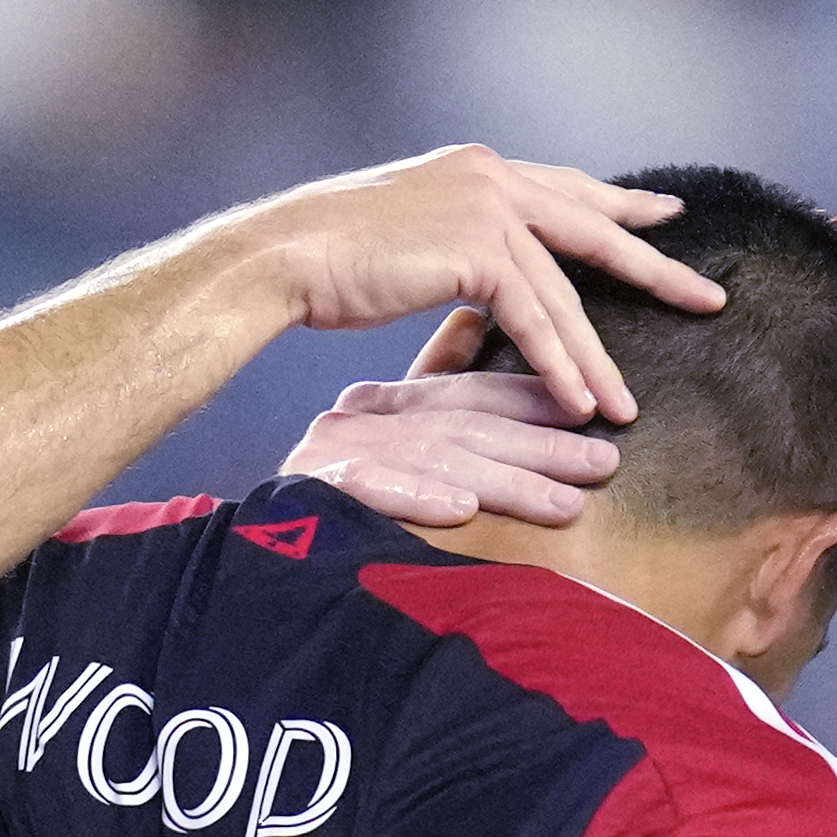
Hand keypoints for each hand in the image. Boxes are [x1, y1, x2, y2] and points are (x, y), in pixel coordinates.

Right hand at [240, 149, 723, 427]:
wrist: (282, 255)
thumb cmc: (328, 257)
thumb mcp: (411, 236)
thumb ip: (459, 241)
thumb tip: (484, 274)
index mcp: (479, 168)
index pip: (566, 188)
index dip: (618, 205)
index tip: (664, 215)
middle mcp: (492, 176)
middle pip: (592, 228)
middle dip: (653, 267)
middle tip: (706, 295)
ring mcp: (487, 207)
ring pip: (564, 290)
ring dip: (597, 356)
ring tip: (626, 407)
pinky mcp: (476, 249)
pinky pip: (535, 316)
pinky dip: (560, 364)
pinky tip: (583, 400)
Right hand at [280, 311, 621, 527]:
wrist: (229, 493)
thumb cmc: (305, 467)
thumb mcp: (370, 418)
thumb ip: (427, 374)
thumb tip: (474, 326)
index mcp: (386, 404)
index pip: (472, 391)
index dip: (534, 398)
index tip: (589, 406)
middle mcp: (372, 419)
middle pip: (472, 426)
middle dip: (544, 444)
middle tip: (607, 460)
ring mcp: (346, 448)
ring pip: (442, 461)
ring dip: (508, 481)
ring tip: (566, 503)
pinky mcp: (318, 482)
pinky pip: (374, 488)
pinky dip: (416, 497)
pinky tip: (460, 511)